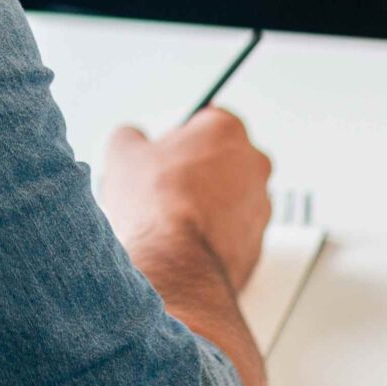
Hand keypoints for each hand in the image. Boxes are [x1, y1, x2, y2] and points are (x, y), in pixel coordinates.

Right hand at [100, 107, 272, 291]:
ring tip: (172, 219)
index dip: (179, 138)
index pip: (206, 120)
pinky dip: (214, 235)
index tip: (164, 152)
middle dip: (197, 170)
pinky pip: (234, 232)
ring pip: (231, 197)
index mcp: (227, 131)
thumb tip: (132, 139)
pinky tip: (185, 242)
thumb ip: (131, 136)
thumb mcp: (124, 154)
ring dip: (207, 204)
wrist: (175, 265)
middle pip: (223, 158)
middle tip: (165, 185)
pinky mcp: (259, 243)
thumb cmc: (157, 207)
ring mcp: (261, 206)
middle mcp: (254, 164)